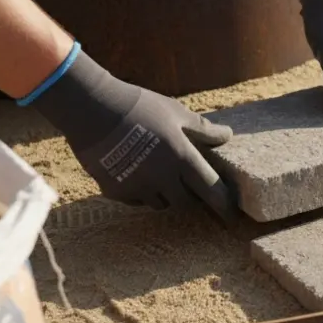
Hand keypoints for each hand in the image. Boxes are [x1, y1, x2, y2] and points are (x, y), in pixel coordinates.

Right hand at [28, 47, 235, 219]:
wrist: (92, 110)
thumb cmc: (139, 107)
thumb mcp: (176, 113)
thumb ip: (202, 129)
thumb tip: (227, 136)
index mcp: (181, 158)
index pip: (210, 189)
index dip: (223, 204)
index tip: (231, 215)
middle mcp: (162, 178)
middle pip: (185, 203)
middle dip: (190, 198)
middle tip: (190, 189)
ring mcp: (137, 187)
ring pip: (160, 204)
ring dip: (166, 196)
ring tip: (163, 178)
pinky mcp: (115, 191)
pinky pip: (136, 200)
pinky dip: (142, 193)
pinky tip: (138, 176)